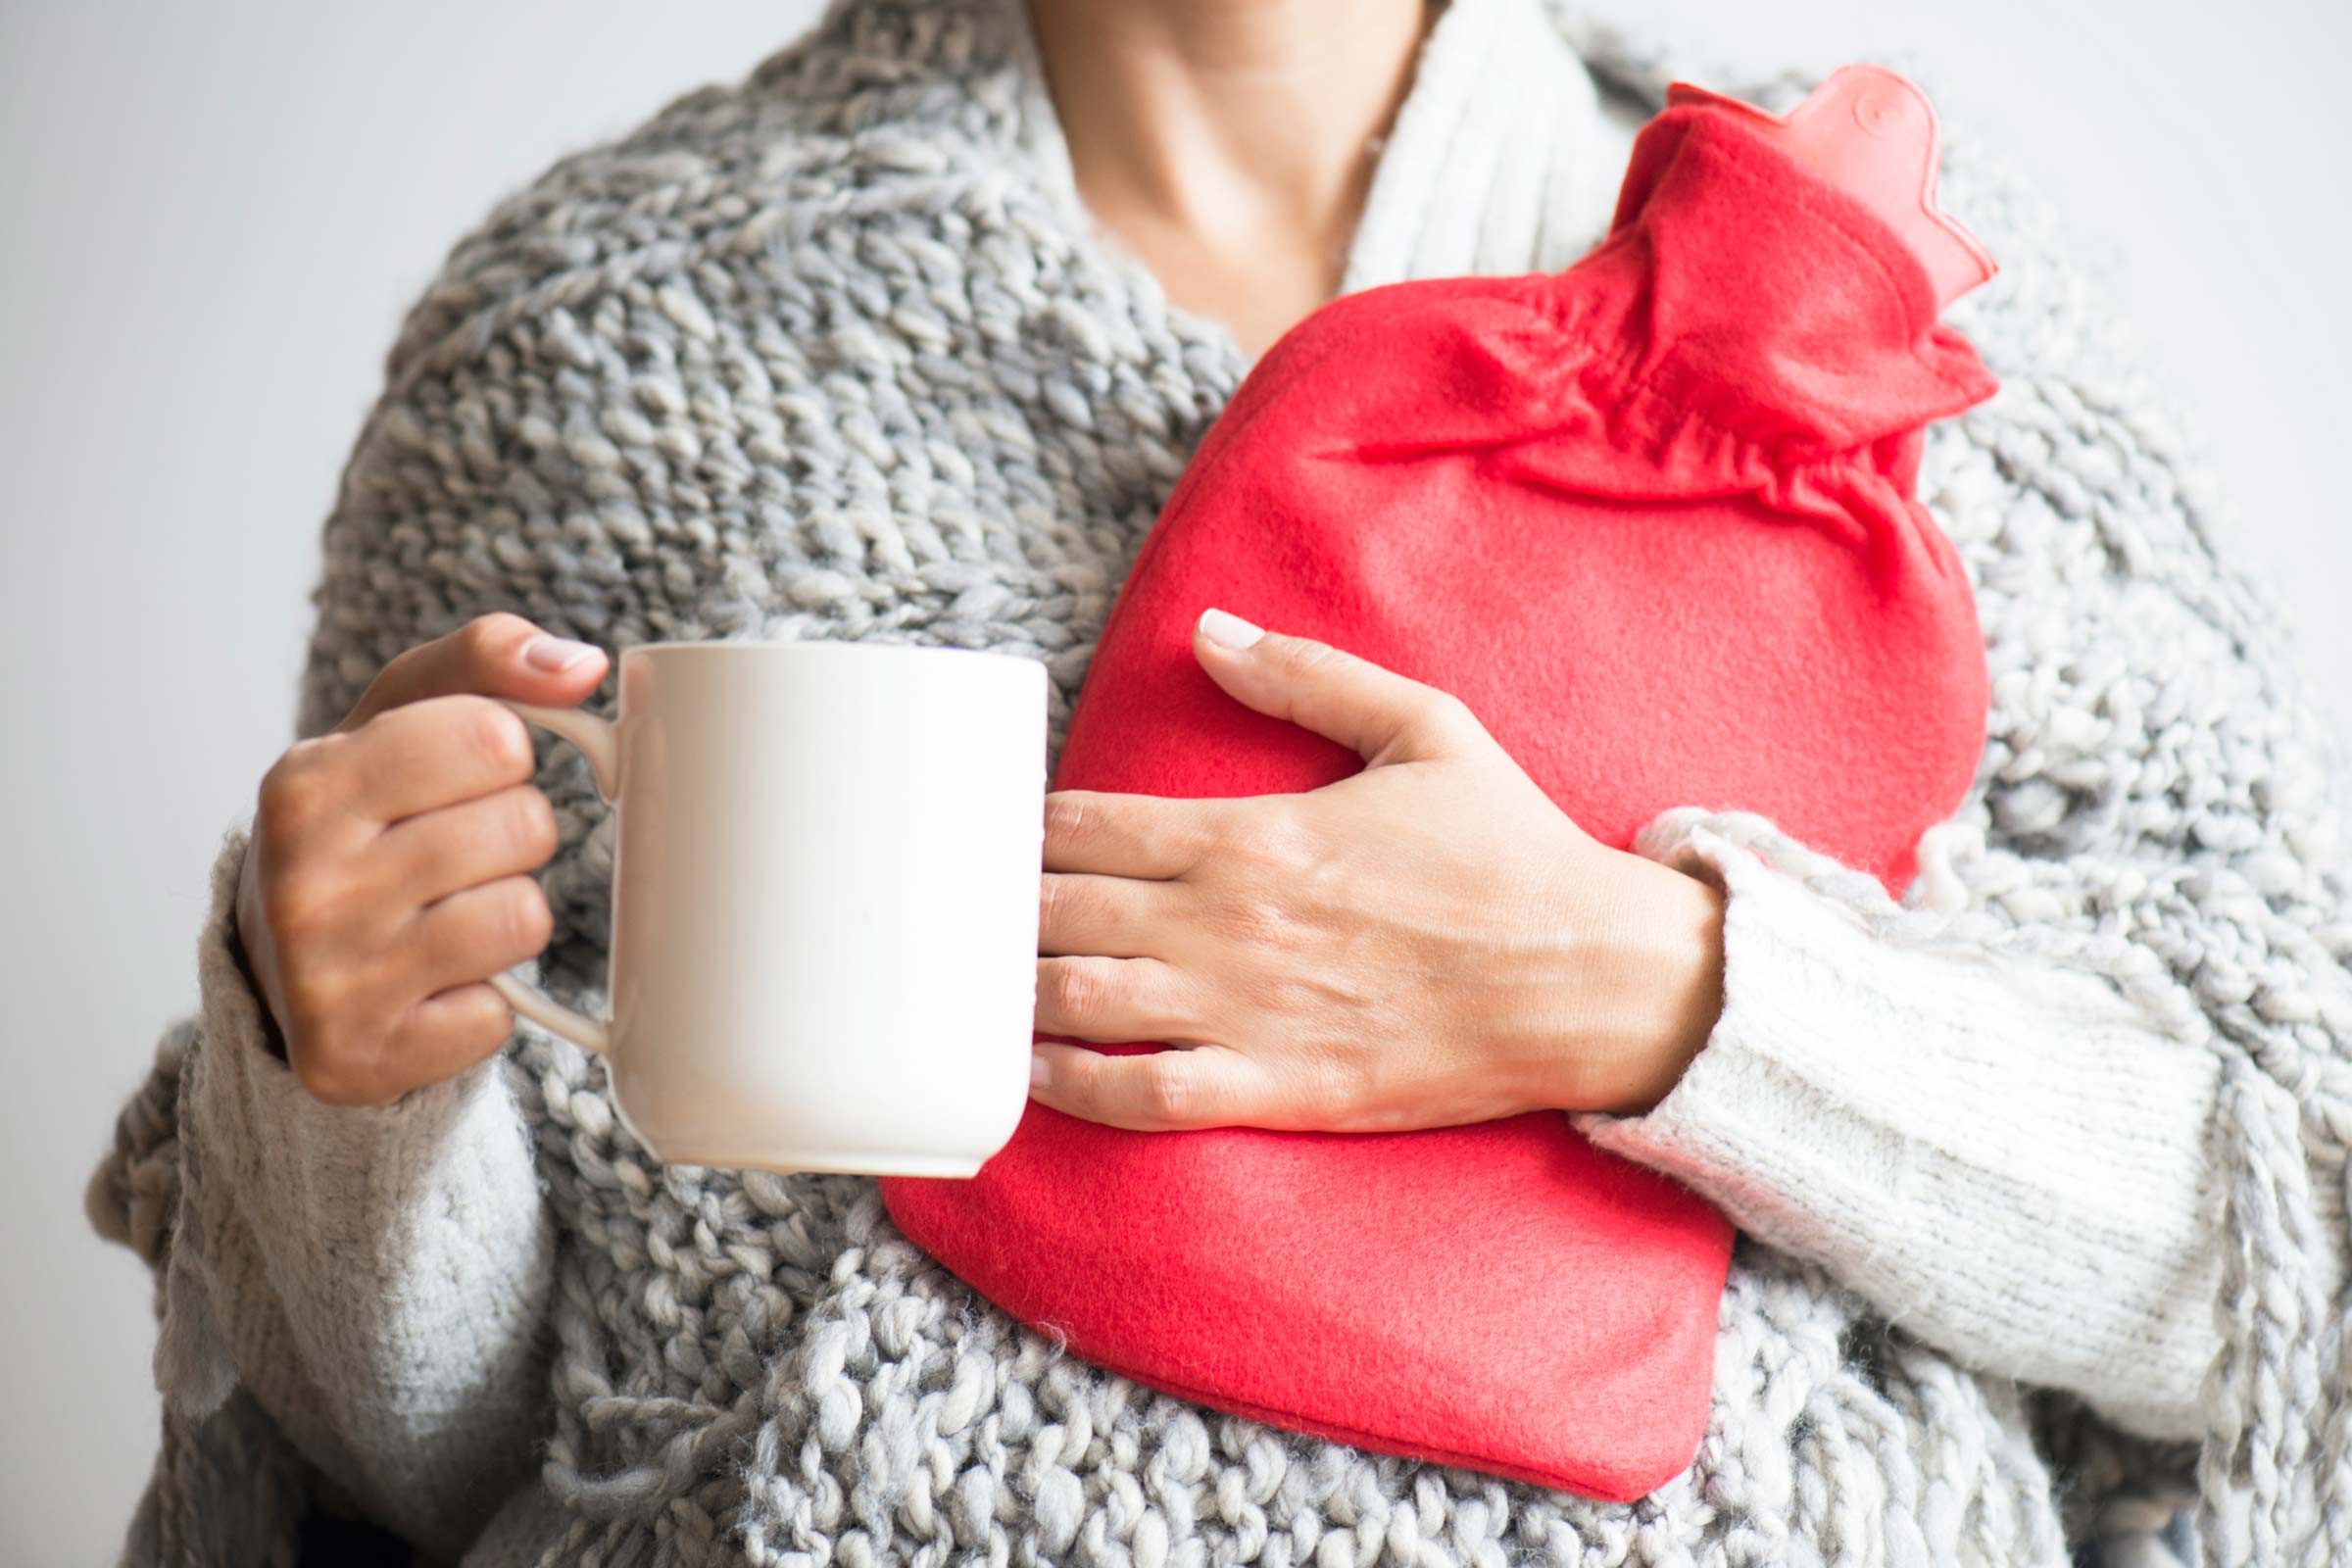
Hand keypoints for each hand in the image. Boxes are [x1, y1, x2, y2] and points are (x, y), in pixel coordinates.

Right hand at [233, 613, 608, 1105]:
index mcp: (307, 782)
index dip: (502, 755)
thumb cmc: (365, 818)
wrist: (282, 964)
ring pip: (524, 919)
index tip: (460, 776)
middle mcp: (304, 882)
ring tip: (445, 914)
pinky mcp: (356, 1059)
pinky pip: (497, 1017)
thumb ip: (487, 660)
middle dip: (514, 836)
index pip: (496, 736)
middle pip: (526, 828)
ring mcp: (326, 979)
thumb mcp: (402, 717)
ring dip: (508, 916)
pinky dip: (481, 1002)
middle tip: (454, 854)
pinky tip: (429, 985)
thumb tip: (582, 664)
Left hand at [1028, 608, 1726, 1131]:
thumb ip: (1306, 675)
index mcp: (1253, 831)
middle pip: (1060, 913)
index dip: (1020, 832)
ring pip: (1083, 1004)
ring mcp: (1250, 1011)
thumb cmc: (1509, 854)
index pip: (1084, 825)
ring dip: (1015, 995)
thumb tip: (1208, 630)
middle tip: (957, 918)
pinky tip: (1035, 1076)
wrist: (1594, 976)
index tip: (992, 840)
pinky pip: (1149, 1096)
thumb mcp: (1423, 728)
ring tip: (971, 991)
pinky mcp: (1283, 1090)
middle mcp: (1231, 921)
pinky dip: (1076, 1090)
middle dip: (997, 914)